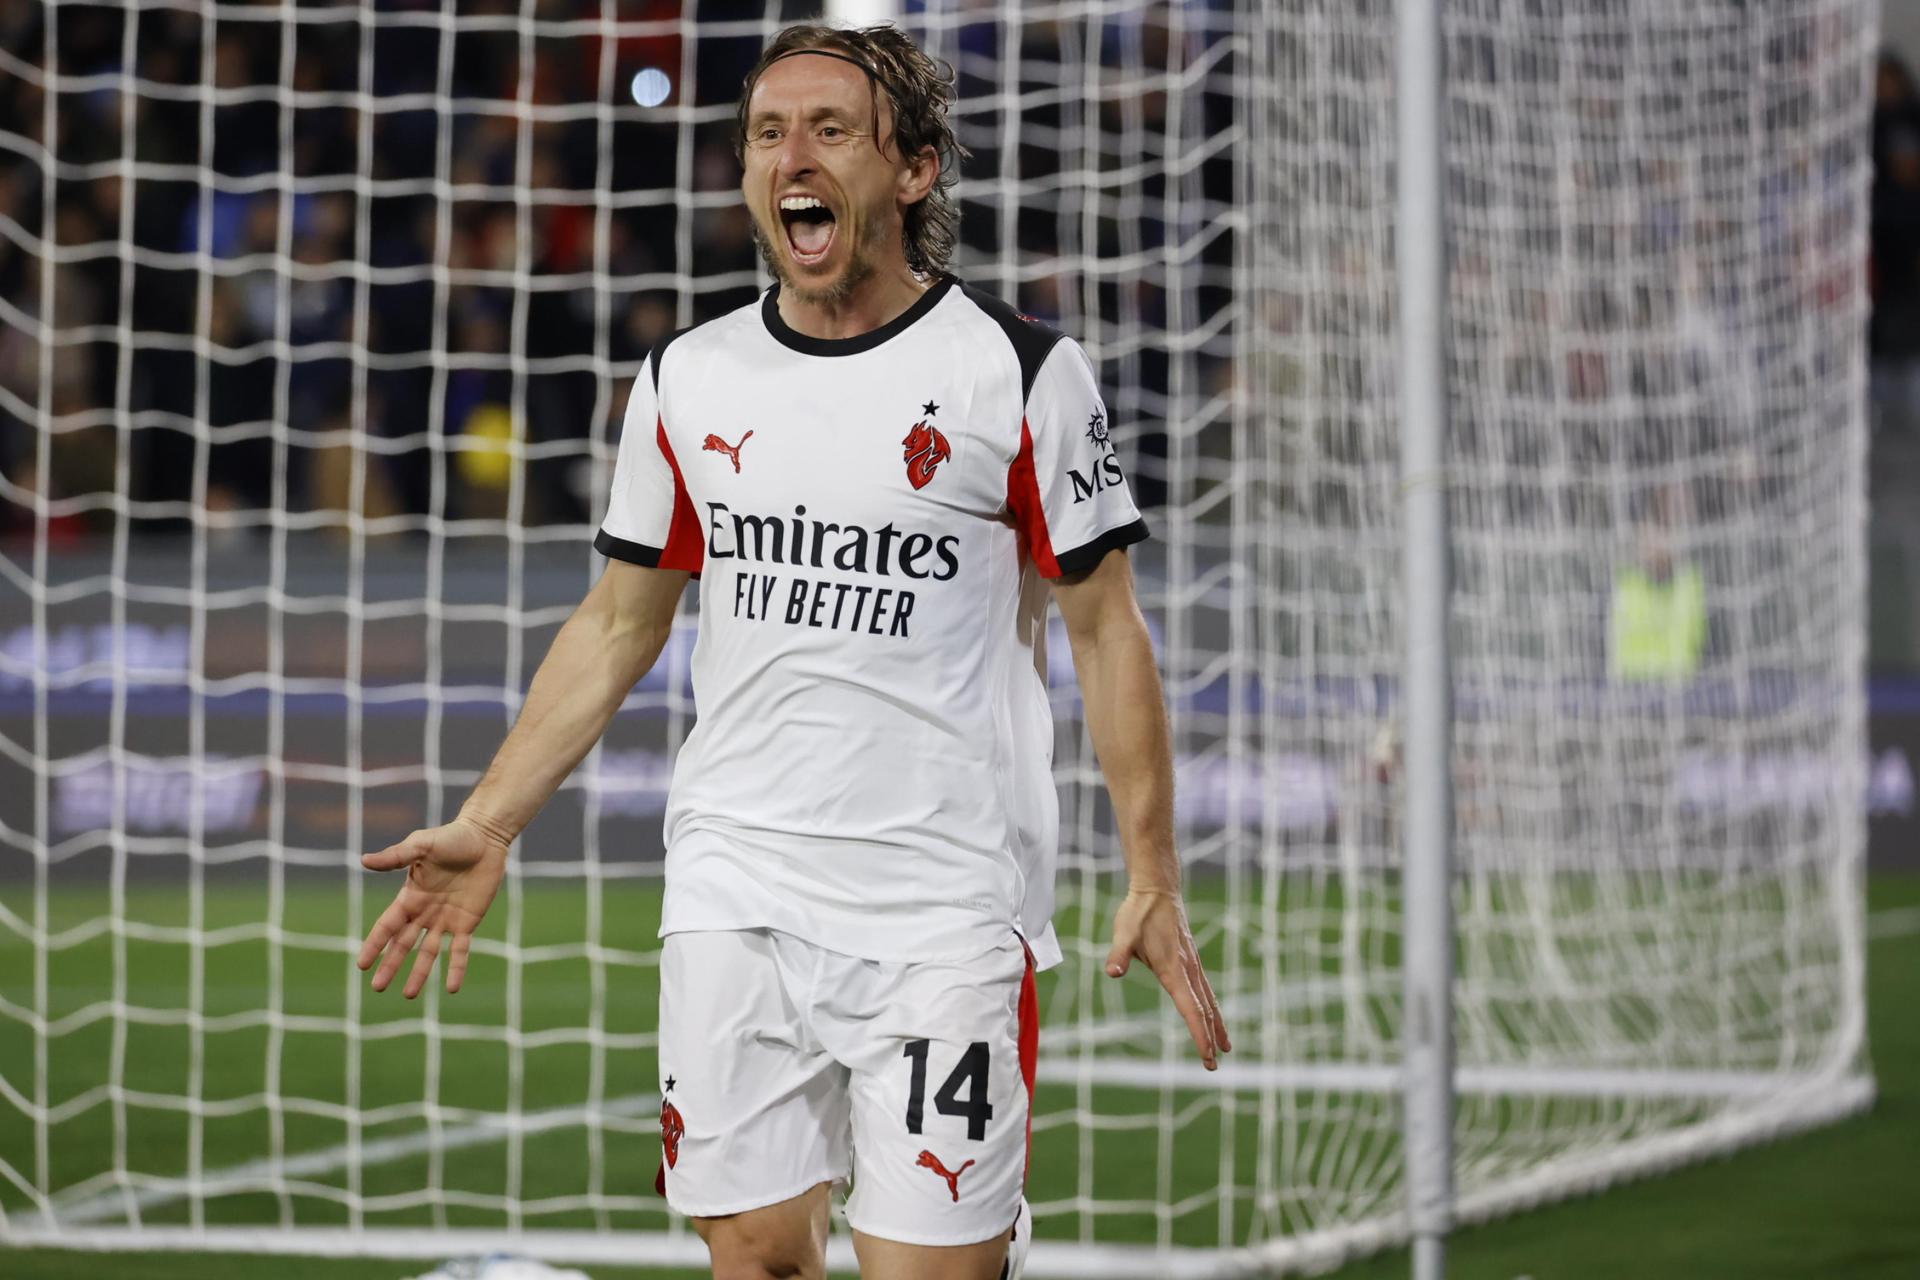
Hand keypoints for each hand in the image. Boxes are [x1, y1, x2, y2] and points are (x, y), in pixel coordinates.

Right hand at [356, 817, 508, 998]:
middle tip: (377, 988)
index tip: (361, 965)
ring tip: (408, 996)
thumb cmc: (451, 837)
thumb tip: (364, 860)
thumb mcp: (422, 845)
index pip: (387, 926)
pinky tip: (452, 988)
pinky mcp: (468, 922)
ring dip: (419, 973)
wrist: (485, 837)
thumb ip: (396, 856)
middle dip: (390, 965)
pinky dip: (456, 968)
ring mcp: (446, 919)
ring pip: (428, 952)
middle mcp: (424, 912)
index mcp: (410, 896)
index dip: (374, 945)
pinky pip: (460, 950)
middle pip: (403, 944)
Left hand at [1106, 887, 1230, 1069]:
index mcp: (1173, 968)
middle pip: (1204, 1009)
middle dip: (1210, 1038)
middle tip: (1214, 1065)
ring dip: (1217, 1024)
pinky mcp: (1191, 959)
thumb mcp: (1123, 933)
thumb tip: (1113, 972)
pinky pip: (1205, 989)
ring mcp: (1192, 964)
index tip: (1207, 1055)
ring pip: (1209, 1000)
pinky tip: (1212, 1015)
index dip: (1199, 1034)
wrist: (1157, 888)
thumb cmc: (1138, 912)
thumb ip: (1119, 954)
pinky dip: (1212, 1007)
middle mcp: (1188, 969)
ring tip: (1225, 1047)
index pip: (1190, 1008)